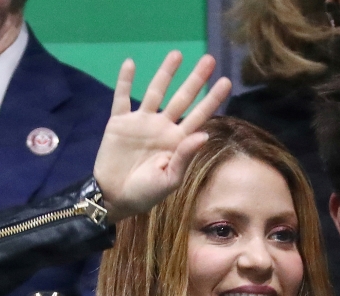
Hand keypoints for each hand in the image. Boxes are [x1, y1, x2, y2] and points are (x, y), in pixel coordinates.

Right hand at [93, 52, 231, 222]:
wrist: (113, 197)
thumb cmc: (145, 194)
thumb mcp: (169, 180)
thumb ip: (185, 156)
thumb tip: (203, 134)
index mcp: (178, 141)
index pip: (199, 116)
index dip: (212, 99)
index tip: (226, 82)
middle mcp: (162, 127)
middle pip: (182, 98)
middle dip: (196, 79)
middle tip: (209, 59)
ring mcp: (141, 122)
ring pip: (155, 92)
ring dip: (165, 73)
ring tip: (176, 54)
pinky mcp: (119, 122)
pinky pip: (121, 97)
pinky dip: (124, 81)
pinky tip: (130, 64)